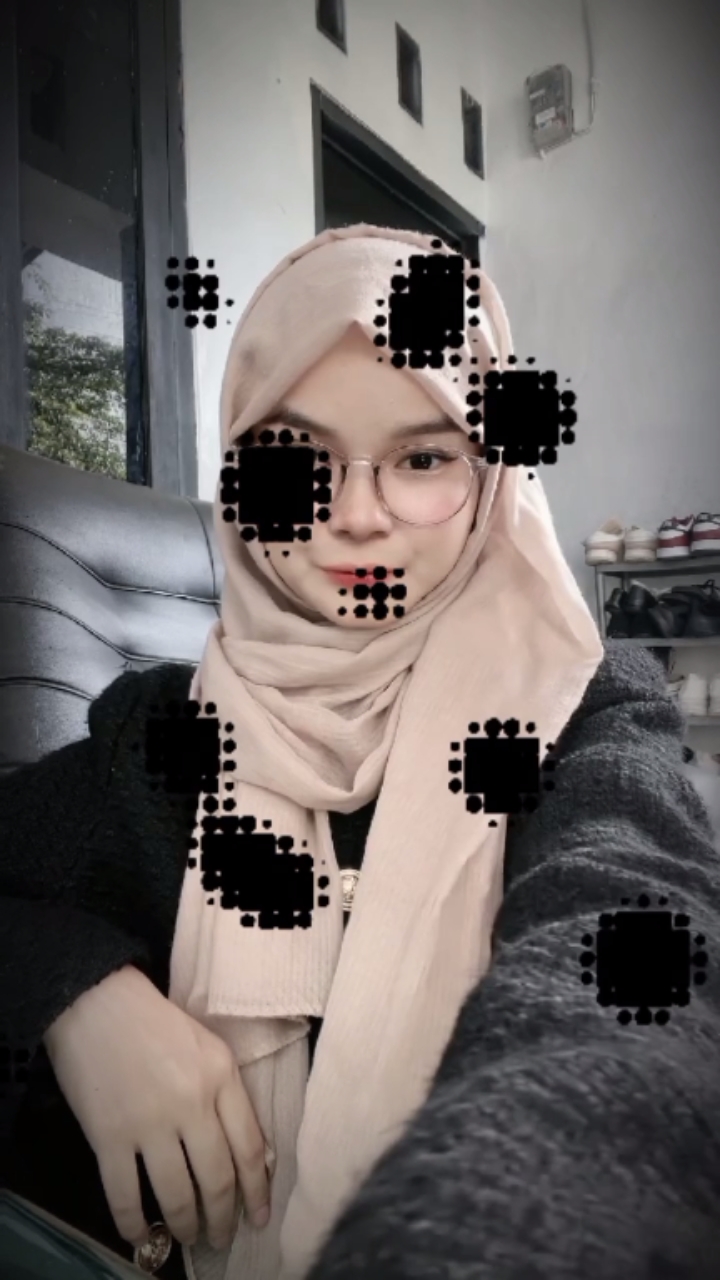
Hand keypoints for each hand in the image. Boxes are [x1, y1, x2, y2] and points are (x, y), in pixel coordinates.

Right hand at [43, 964, 270, 1249]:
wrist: (97, 1001)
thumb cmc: (155, 1021)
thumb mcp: (207, 1047)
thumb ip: (228, 1095)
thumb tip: (249, 1155)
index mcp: (221, 1076)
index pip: (250, 1149)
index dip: (256, 1193)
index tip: (258, 1219)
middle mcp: (192, 1104)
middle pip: (217, 1180)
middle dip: (221, 1220)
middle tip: (221, 1239)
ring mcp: (149, 1123)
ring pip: (177, 1194)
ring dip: (184, 1226)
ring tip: (186, 1239)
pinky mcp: (109, 1137)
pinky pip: (125, 1195)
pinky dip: (134, 1223)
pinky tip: (141, 1236)